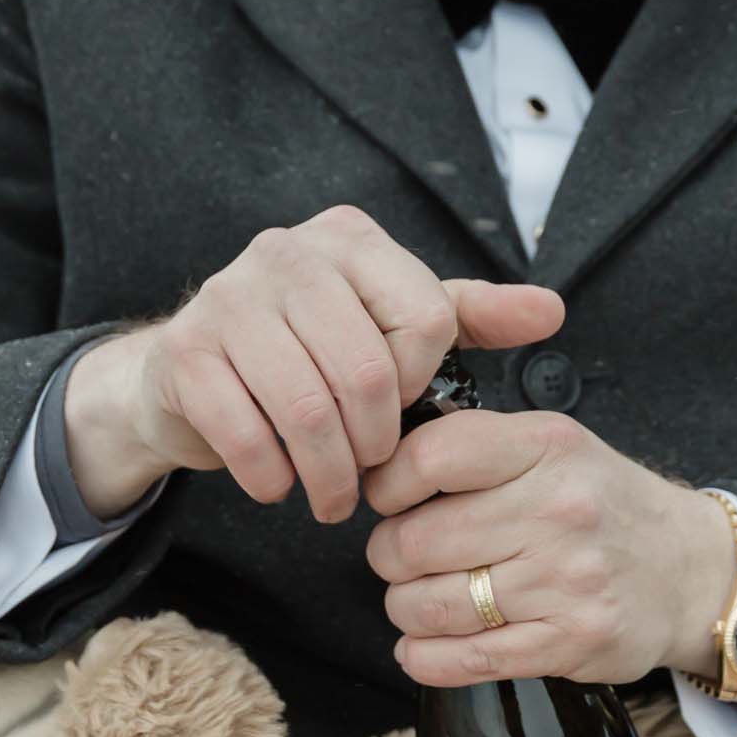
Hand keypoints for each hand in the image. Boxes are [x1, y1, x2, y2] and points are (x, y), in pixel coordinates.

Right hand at [61, 204, 563, 518]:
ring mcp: (228, 296)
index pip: (424, 320)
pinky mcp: (184, 352)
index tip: (401, 411)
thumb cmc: (308, 351)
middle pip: (368, 372)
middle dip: (375, 447)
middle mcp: (287, 251)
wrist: (189, 374)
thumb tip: (552, 311)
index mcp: (351, 238)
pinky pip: (244, 432)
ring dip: (327, 474)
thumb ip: (471, 317)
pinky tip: (277, 485)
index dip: (420, 385)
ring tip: (331, 498)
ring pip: (307, 408)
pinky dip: (270, 477)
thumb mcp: (392, 324)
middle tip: (370, 480)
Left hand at [364, 409, 736, 686]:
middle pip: (413, 542)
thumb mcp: (553, 447)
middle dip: (391, 556)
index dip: (387, 485)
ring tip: (423, 599)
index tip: (390, 500)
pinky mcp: (568, 643)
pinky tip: (423, 647)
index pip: (429, 458)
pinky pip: (463, 658)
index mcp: (547, 447)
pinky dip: (425, 657)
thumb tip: (377, 468)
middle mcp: (558, 510)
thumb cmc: (603, 507)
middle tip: (406, 557)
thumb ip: (475, 447)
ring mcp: (565, 582)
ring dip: (407, 608)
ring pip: (428, 605)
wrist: (691, 573)